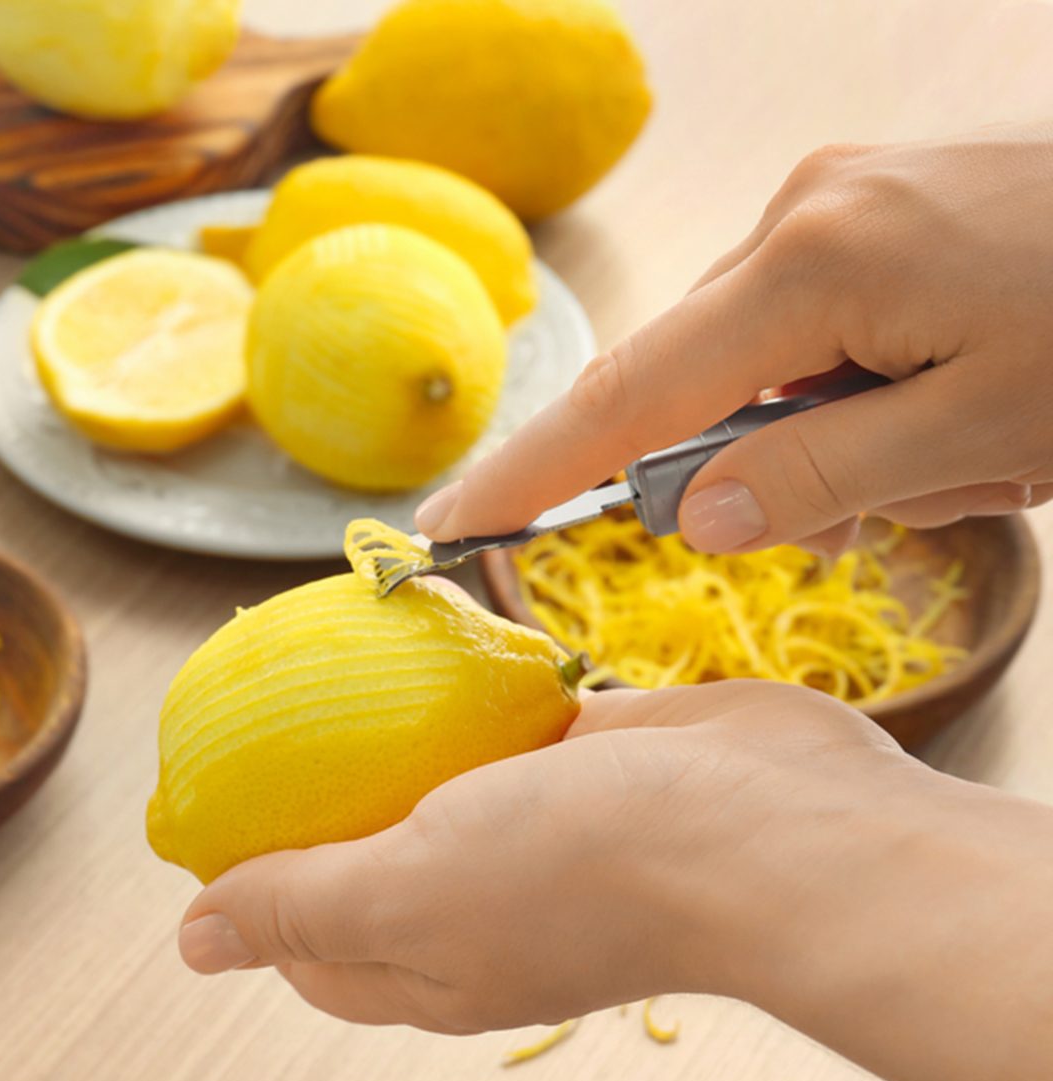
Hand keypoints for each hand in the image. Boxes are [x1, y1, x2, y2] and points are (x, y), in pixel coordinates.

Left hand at [177, 681, 913, 1032]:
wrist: (770, 820)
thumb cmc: (588, 870)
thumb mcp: (412, 895)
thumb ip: (301, 909)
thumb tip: (192, 944)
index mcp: (431, 961)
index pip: (312, 944)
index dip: (255, 890)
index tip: (215, 807)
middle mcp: (479, 902)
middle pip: (368, 853)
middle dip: (313, 794)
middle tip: (264, 713)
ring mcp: (535, 827)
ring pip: (431, 779)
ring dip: (385, 731)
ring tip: (326, 664)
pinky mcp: (582, 758)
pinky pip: (497, 721)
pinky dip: (459, 687)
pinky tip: (425, 637)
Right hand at [414, 121, 1052, 556]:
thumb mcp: (983, 435)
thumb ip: (815, 477)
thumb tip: (687, 514)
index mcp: (814, 262)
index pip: (631, 393)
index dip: (538, 469)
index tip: (456, 519)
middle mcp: (803, 213)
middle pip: (694, 379)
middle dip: (755, 464)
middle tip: (888, 492)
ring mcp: (836, 201)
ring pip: (759, 362)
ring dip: (828, 432)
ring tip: (969, 443)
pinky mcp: (870, 209)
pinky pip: (808, 326)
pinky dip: (853, 391)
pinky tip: (951, 396)